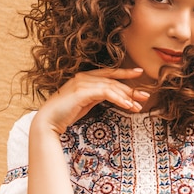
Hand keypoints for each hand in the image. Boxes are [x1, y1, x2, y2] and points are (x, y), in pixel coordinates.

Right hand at [34, 67, 149, 133]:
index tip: (139, 73)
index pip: (109, 73)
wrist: (48, 121)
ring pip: (111, 86)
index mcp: (85, 77)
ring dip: (127, 96)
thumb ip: (97, 95)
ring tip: (138, 106)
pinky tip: (127, 106)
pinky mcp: (82, 91)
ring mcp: (82, 82)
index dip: (124, 72)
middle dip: (131, 88)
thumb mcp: (85, 102)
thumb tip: (112, 95)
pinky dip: (118, 99)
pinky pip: (106, 93)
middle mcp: (84, 76)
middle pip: (113, 80)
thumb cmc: (65, 113)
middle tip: (145, 95)